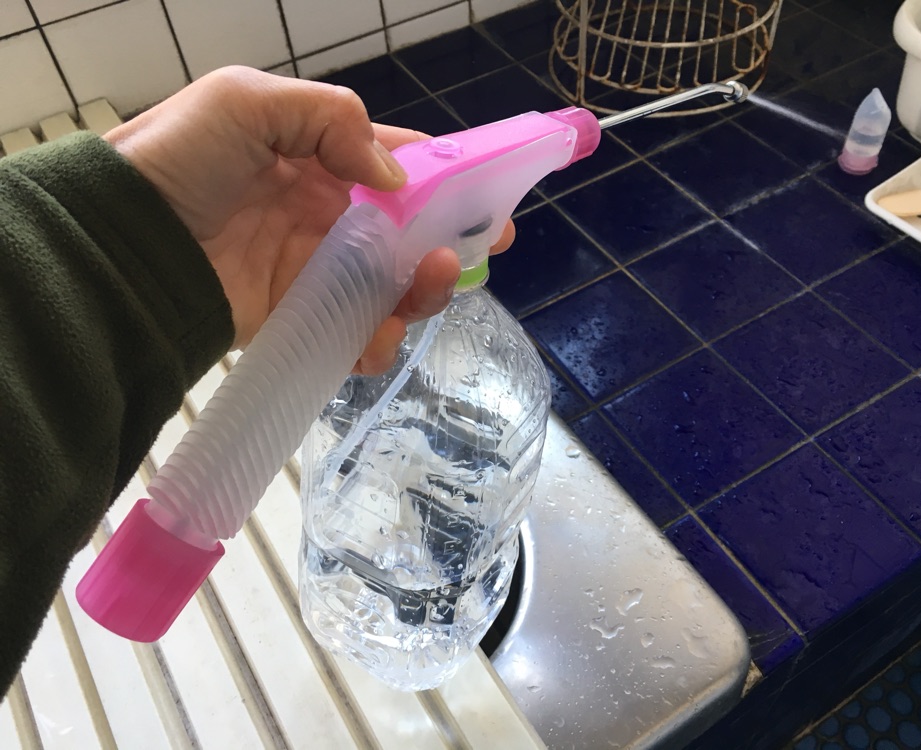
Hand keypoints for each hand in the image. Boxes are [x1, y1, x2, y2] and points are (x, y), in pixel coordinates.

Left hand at [103, 66, 514, 370]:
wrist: (121, 244)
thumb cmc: (177, 160)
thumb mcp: (247, 102)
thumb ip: (330, 119)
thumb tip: (396, 180)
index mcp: (320, 157)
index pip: (399, 163)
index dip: (449, 175)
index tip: (491, 193)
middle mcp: (327, 214)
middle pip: (410, 230)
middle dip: (451, 239)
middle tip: (486, 248)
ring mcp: (318, 270)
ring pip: (394, 285)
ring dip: (424, 288)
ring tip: (430, 280)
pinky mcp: (302, 319)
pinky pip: (356, 333)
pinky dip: (379, 339)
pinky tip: (381, 333)